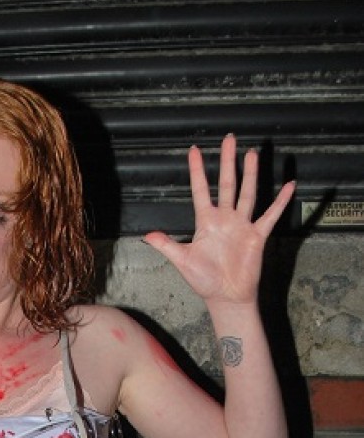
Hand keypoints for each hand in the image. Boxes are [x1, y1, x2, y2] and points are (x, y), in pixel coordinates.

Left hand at [143, 135, 294, 306]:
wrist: (225, 297)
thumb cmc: (204, 280)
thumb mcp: (182, 261)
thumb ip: (167, 245)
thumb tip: (147, 235)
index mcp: (206, 222)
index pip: (200, 190)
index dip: (197, 171)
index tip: (194, 151)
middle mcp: (225, 219)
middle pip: (226, 184)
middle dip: (227, 162)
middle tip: (229, 139)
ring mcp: (242, 225)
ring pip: (246, 194)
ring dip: (250, 174)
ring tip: (251, 154)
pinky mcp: (257, 236)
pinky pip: (270, 215)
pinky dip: (280, 202)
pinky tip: (289, 186)